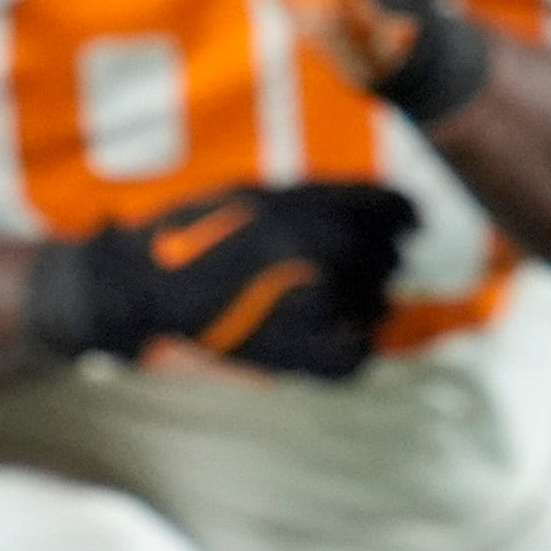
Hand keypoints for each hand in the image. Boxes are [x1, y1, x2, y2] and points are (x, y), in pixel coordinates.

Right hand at [25, 180, 417, 380]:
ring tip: (349, 298)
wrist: (142, 287)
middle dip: (380, 257)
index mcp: (305, 205)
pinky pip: (354, 357)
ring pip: (375, 304)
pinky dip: (356, 347)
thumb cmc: (192, 234)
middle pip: (384, 256)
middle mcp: (314, 251)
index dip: (404, 214)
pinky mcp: (294, 352)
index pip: (386, 207)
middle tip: (369, 261)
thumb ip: (313, 198)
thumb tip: (366, 208)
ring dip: (370, 300)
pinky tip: (344, 336)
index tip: (409, 222)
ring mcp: (307, 303)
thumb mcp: (254, 193)